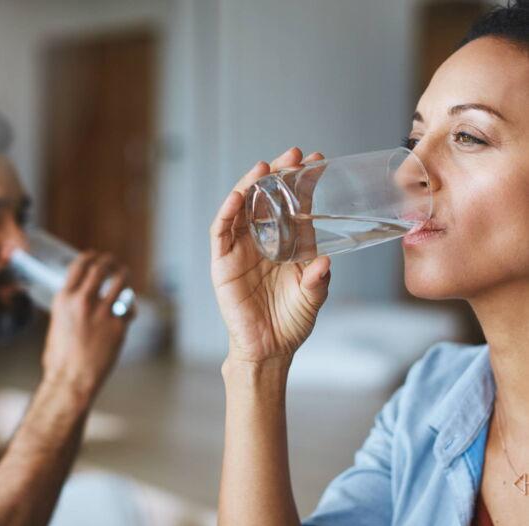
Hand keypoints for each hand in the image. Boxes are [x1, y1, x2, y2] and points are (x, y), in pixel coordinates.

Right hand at [41, 252, 132, 400]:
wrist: (71, 379)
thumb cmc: (62, 356)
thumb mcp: (58, 322)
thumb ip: (71, 305)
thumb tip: (82, 293)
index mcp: (64, 299)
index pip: (80, 265)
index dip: (91, 256)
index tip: (97, 256)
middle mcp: (83, 301)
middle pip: (102, 267)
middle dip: (111, 262)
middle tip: (115, 264)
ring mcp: (103, 312)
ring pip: (121, 281)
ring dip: (125, 276)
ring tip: (125, 276)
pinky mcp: (119, 325)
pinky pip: (129, 308)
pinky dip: (130, 309)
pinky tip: (128, 313)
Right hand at [211, 147, 330, 366]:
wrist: (268, 349)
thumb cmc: (290, 322)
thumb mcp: (312, 298)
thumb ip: (318, 280)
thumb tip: (325, 260)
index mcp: (287, 245)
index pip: (294, 207)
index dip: (304, 184)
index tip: (318, 162)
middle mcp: (264, 241)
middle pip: (267, 199)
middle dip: (278, 175)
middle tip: (293, 155)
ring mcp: (241, 250)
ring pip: (242, 209)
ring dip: (250, 186)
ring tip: (264, 168)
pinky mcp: (223, 263)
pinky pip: (221, 233)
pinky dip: (227, 212)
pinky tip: (237, 196)